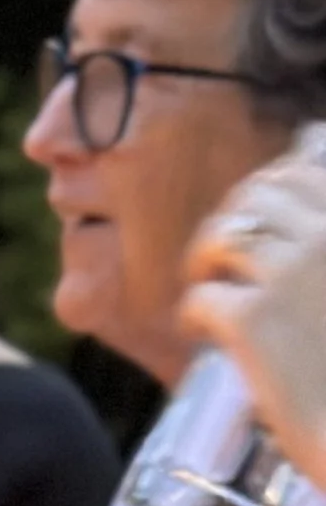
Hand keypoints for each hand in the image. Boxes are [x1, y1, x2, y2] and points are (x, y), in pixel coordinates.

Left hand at [180, 141, 325, 495]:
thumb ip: (322, 256)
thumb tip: (289, 220)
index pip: (301, 173)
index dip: (265, 194)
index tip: (252, 223)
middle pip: (257, 196)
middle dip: (230, 220)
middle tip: (218, 258)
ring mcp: (290, 272)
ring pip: (222, 236)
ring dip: (203, 259)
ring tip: (204, 286)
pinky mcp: (253, 318)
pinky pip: (201, 296)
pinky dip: (192, 314)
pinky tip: (200, 332)